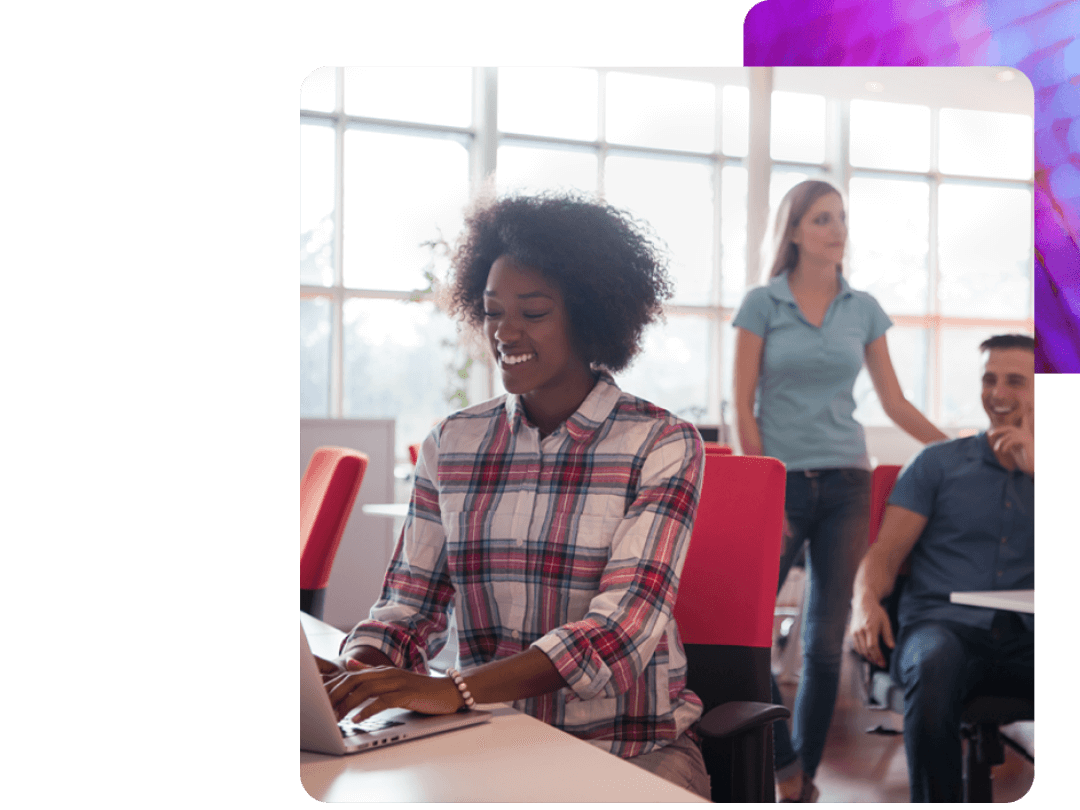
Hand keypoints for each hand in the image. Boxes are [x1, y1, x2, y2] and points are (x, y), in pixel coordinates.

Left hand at [321, 658, 464, 722]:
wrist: (449, 691)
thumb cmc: (420, 689)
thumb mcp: (393, 679)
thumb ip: (370, 672)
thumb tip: (349, 664)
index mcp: (383, 671)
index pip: (352, 676)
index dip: (334, 687)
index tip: (321, 700)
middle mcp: (388, 673)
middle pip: (355, 680)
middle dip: (337, 695)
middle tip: (324, 709)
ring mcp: (398, 682)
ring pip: (367, 689)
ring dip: (349, 703)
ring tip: (336, 716)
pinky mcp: (407, 693)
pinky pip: (384, 701)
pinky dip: (368, 710)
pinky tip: (358, 718)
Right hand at [850, 599, 893, 669]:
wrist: (863, 603)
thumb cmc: (876, 612)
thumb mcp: (885, 621)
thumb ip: (888, 635)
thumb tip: (891, 647)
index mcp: (869, 628)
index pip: (873, 647)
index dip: (878, 656)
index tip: (884, 663)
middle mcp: (860, 631)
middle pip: (866, 650)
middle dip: (874, 659)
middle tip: (881, 664)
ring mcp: (854, 632)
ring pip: (860, 650)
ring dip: (868, 657)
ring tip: (875, 661)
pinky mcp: (852, 632)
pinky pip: (856, 646)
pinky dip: (862, 652)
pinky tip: (868, 655)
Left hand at [988, 400, 1034, 476]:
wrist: (1034, 467)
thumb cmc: (1025, 460)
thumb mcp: (1015, 450)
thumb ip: (1008, 443)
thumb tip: (998, 439)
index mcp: (1024, 434)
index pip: (1023, 421)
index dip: (1023, 414)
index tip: (1023, 405)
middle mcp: (1027, 434)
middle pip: (1009, 428)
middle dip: (998, 431)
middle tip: (989, 435)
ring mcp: (1027, 436)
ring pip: (1008, 434)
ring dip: (1000, 442)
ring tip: (997, 449)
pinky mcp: (1026, 441)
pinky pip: (1012, 439)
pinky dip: (1005, 445)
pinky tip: (1003, 451)